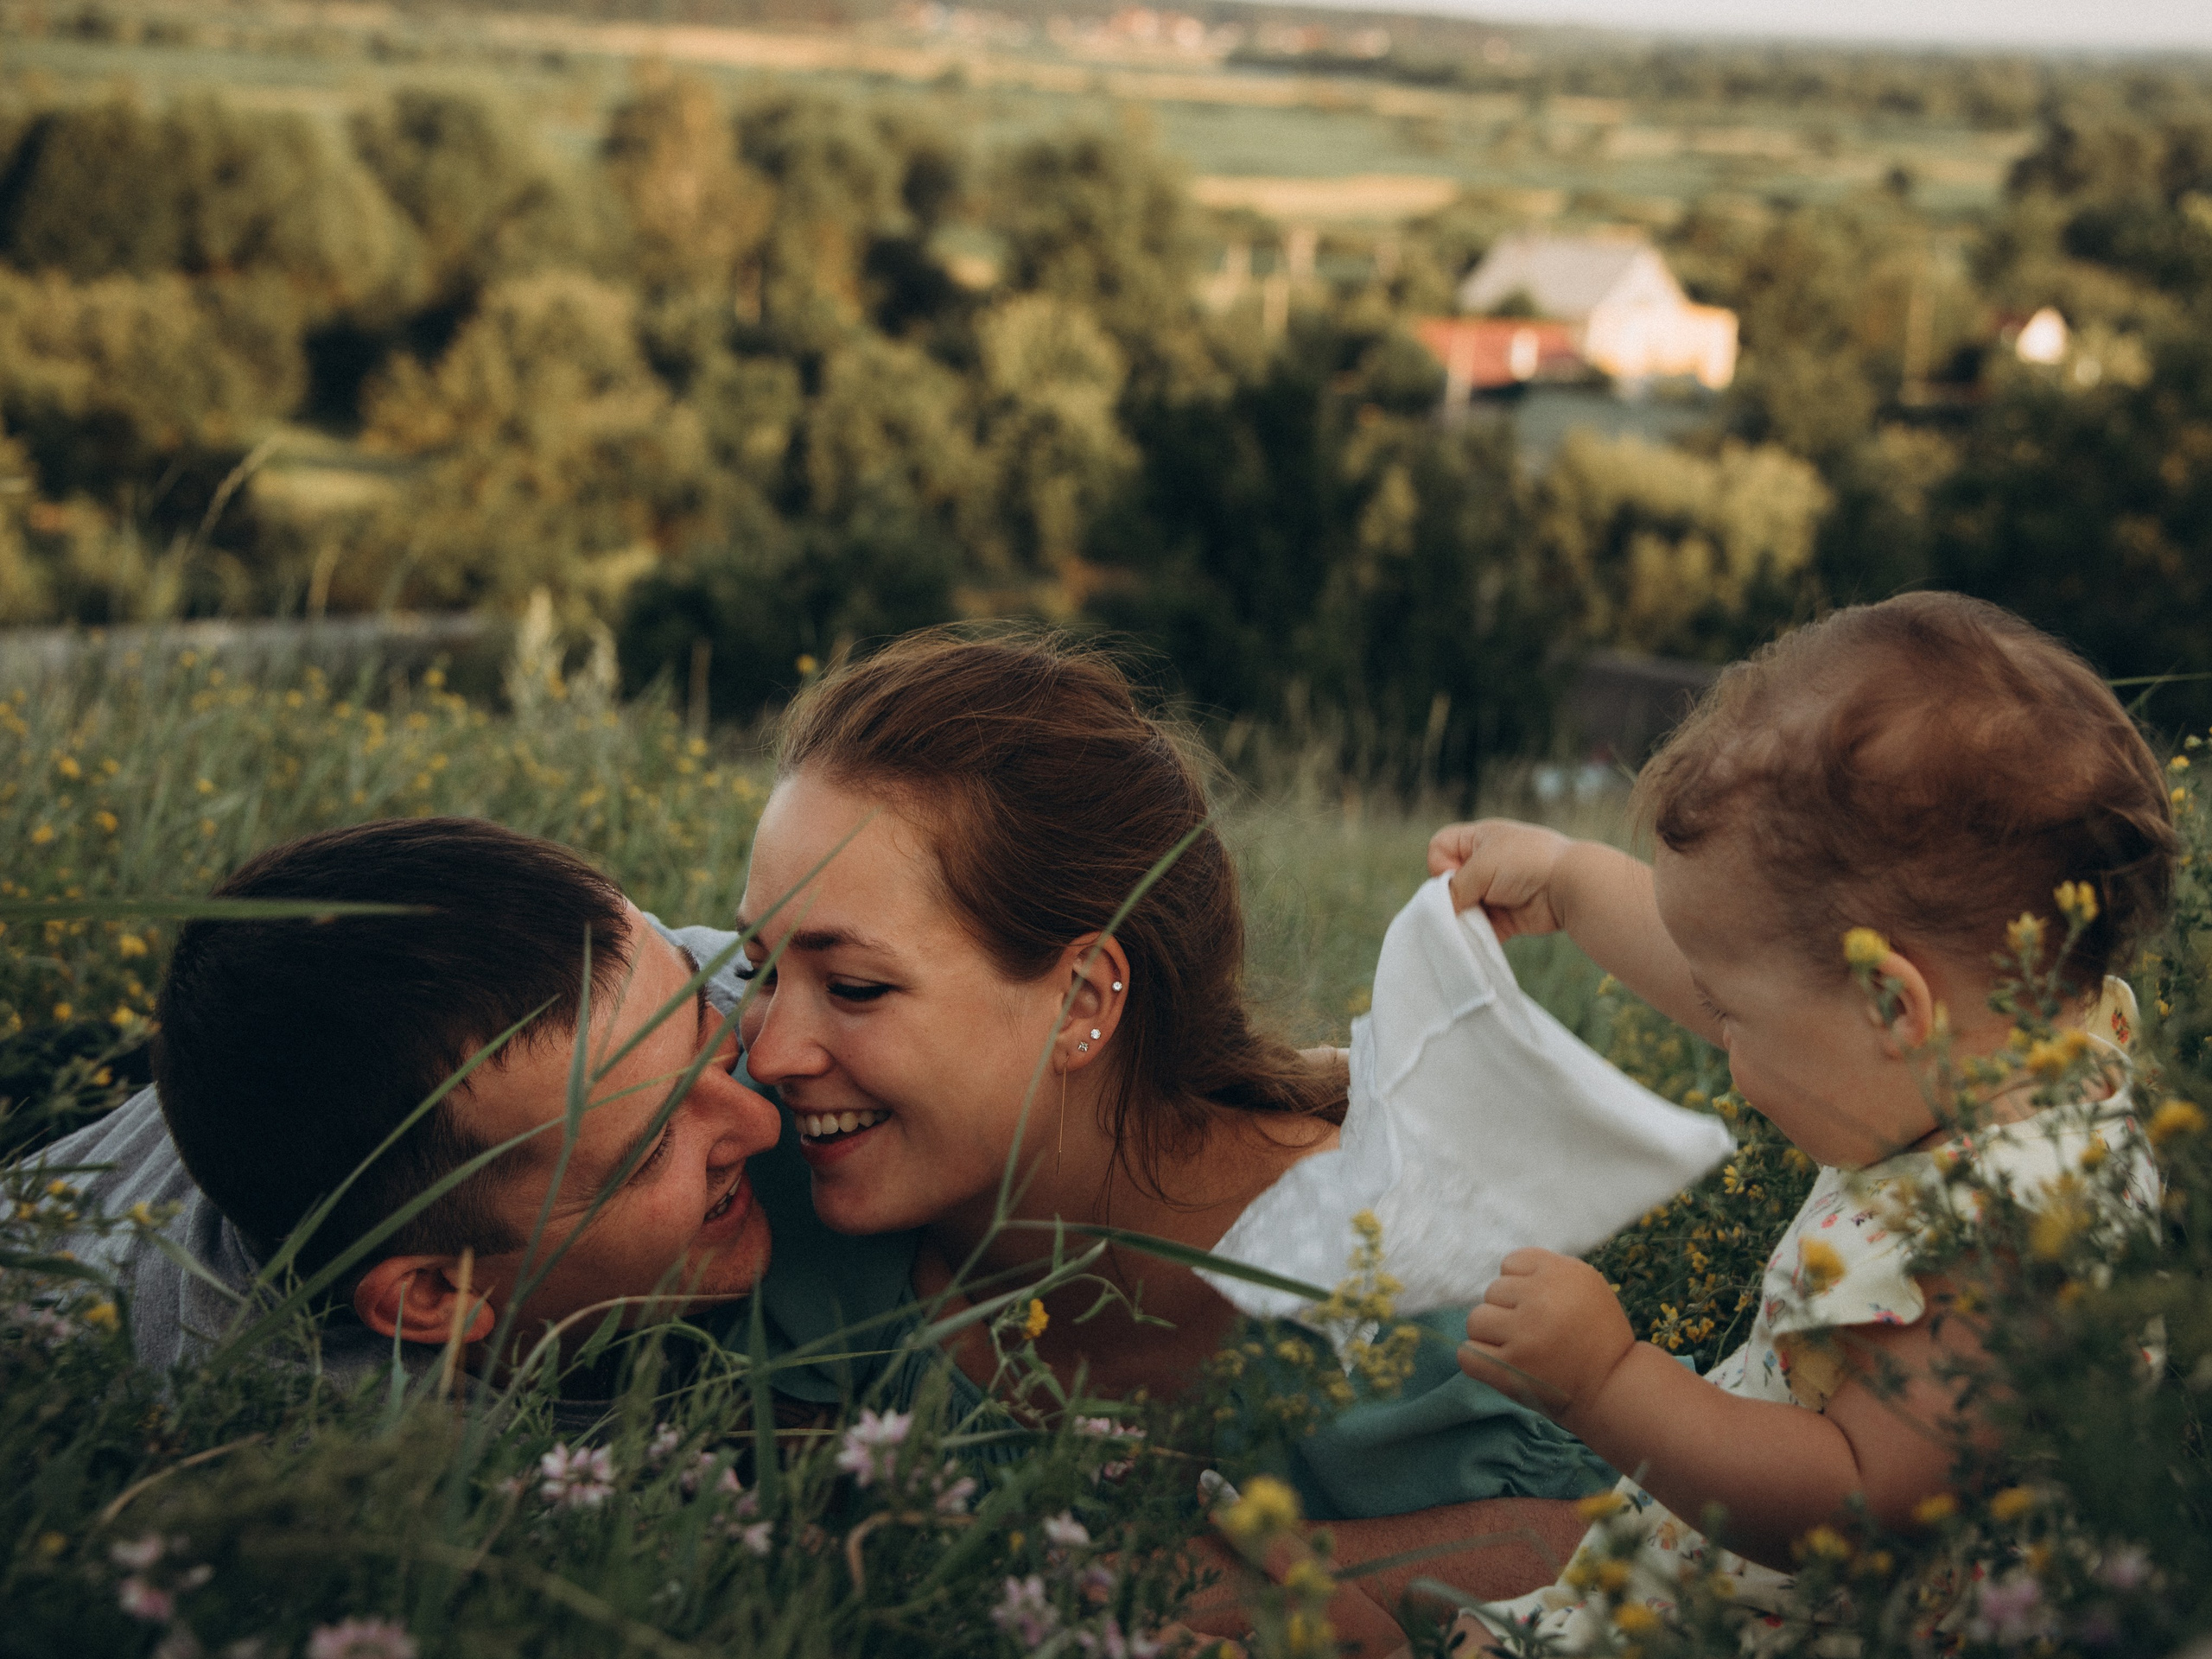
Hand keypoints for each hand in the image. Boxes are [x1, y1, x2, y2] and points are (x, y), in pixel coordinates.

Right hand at [1425, 820, 1575, 941]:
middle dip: (1451, 898)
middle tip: (1462, 905)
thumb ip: (1454, 888)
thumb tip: (1444, 911)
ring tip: (1471, 925)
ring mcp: (1496, 893)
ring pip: (1464, 910)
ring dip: (1464, 920)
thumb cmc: (1525, 863)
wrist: (1570, 885)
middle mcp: (1485, 865)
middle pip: (1449, 883)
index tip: (1454, 876)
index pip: (1440, 847)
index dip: (1440, 864)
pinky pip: (1482, 930)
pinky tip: (1478, 940)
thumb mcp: (1481, 865)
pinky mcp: (1507, 918)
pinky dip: (1478, 937)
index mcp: (1479, 840)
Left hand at [1458, 1249, 1635, 1426]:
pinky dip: (1478, 1360)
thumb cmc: (1597, 1336)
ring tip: (1519, 1349)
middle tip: (1534, 1333)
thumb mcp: (1586, 1287)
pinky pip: (1467, 1353)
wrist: (1613, 1388)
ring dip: (1491, 1335)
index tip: (1539, 1305)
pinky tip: (1502, 1364)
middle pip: (1492, 1292)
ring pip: (1475, 1320)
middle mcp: (1541, 1299)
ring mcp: (1523, 1334)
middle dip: (1507, 1311)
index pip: (1510, 1263)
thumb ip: (1547, 1272)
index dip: (1521, 1286)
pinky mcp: (1510, 1367)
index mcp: (1562, 1273)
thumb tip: (1503, 1273)